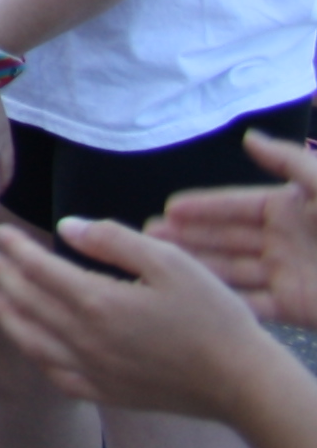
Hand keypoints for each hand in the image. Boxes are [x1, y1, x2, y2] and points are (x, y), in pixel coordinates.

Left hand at [0, 218, 296, 422]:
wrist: (241, 383)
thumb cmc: (211, 316)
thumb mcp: (169, 261)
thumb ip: (112, 239)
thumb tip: (65, 226)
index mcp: (98, 300)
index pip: (39, 268)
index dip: (14, 247)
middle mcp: (86, 338)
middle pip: (28, 301)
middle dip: (0, 276)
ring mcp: (94, 369)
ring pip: (33, 340)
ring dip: (5, 315)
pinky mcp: (107, 392)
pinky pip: (57, 374)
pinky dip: (34, 355)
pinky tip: (29, 345)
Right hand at [154, 134, 316, 326]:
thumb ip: (289, 162)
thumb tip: (248, 138)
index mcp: (291, 208)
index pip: (236, 205)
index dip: (203, 207)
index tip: (168, 208)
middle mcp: (285, 240)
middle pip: (228, 238)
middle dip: (190, 237)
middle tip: (148, 238)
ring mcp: (290, 275)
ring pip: (234, 270)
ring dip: (200, 267)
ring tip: (161, 265)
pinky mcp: (298, 308)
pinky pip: (255, 303)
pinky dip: (227, 299)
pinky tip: (197, 297)